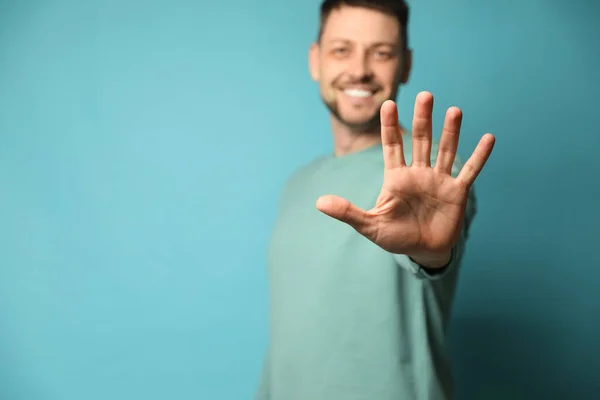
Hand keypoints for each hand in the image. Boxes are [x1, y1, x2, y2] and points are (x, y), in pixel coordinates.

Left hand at [316, 91, 494, 266]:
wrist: (422, 252)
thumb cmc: (395, 237)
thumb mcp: (369, 225)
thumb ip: (347, 212)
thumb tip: (318, 203)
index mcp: (396, 177)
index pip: (392, 145)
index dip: (389, 126)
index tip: (388, 104)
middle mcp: (419, 173)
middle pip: (421, 140)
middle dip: (423, 119)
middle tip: (425, 95)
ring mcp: (439, 180)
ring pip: (445, 150)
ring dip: (451, 132)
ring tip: (454, 110)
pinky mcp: (457, 192)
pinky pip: (470, 170)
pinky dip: (479, 156)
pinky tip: (489, 138)